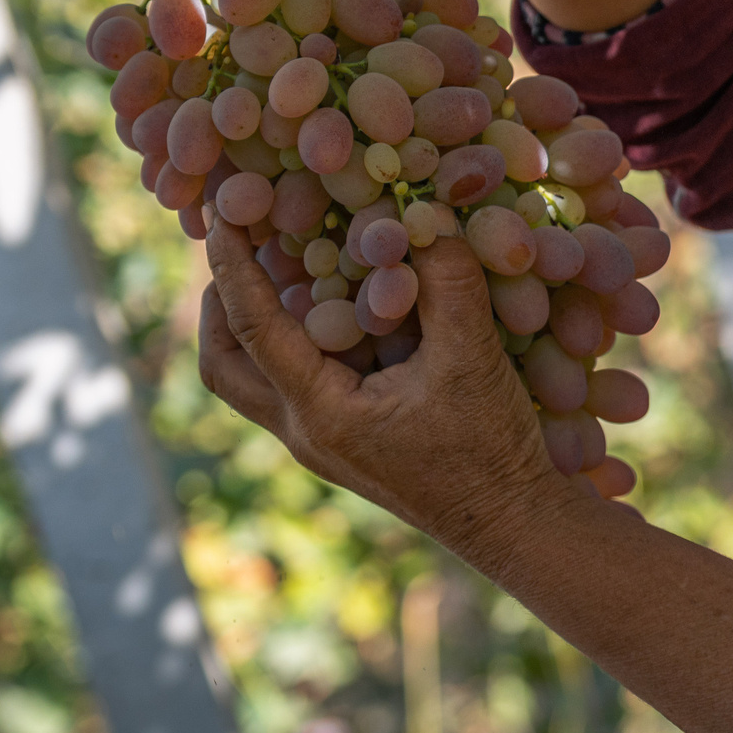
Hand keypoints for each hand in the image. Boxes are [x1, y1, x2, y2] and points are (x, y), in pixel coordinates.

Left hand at [197, 219, 568, 566]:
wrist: (513, 521)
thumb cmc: (491, 449)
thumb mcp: (473, 358)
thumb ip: (448, 284)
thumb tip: (425, 213)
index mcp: (320, 413)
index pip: (252, 326)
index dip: (233, 264)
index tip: (220, 211)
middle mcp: (306, 431)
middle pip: (225, 367)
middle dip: (220, 304)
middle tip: (236, 248)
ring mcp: (324, 440)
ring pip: (257, 378)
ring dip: (259, 322)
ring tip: (288, 265)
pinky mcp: (350, 439)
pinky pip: (303, 381)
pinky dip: (307, 337)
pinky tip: (349, 302)